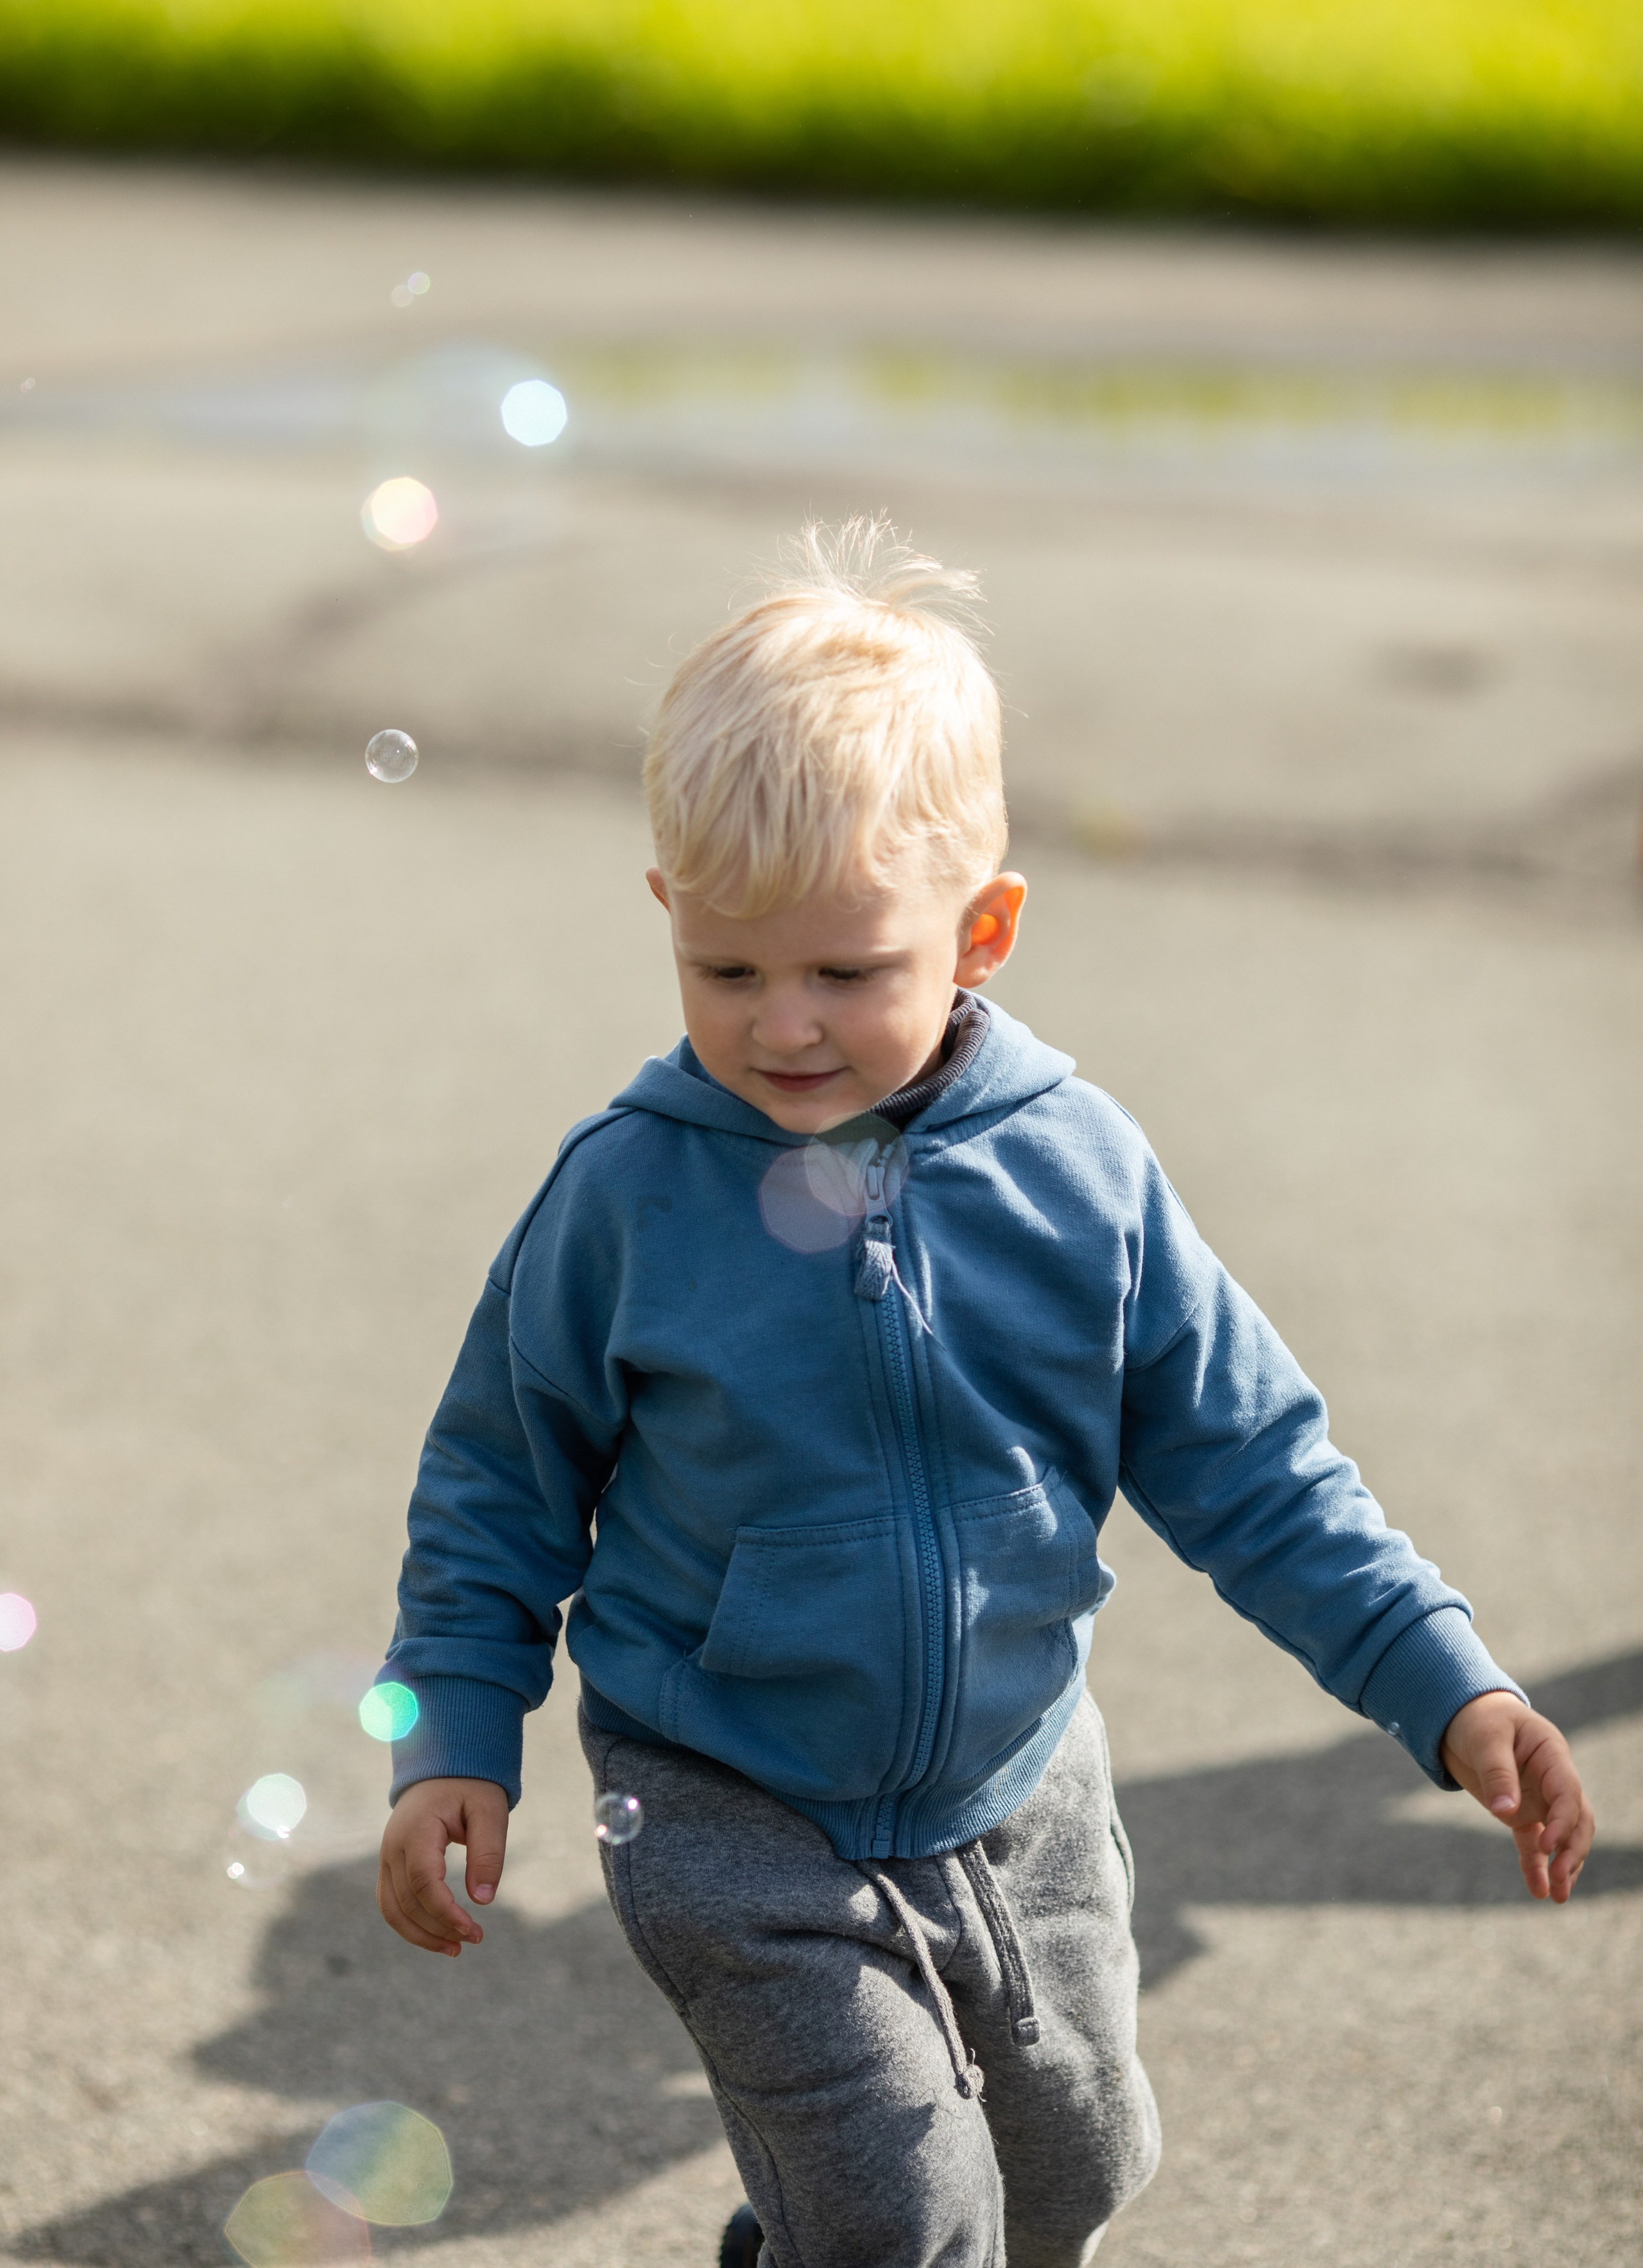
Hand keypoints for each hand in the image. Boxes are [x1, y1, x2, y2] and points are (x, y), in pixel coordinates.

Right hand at [377, 1776, 509, 1955]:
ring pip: (393, 1909)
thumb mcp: (489, 1811)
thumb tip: (483, 1900)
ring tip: (456, 1948)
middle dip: (439, 1928)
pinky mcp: (389, 1865)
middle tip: (475, 1939)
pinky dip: (411, 1925)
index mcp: (416, 1829)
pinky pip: (391, 1903)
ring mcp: (386, 1856)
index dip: (446, 1912)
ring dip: (421, 1934)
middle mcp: (393, 1846)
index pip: (423, 1882)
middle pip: (407, 1902)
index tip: (474, 1930)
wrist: (443, 1766)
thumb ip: (488, 1852)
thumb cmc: (470, 1787)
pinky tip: (438, 1935)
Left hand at [1440, 1691, 1593, 1902]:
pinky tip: (1539, 1893)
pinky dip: (1535, 1868)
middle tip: (1559, 1879)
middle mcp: (1552, 1781)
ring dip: (1562, 1865)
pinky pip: (1532, 1845)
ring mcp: (1539, 1799)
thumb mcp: (1485, 1738)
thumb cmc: (1478, 1719)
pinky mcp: (1521, 1814)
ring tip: (1557, 1896)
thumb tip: (1504, 1811)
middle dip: (1572, 1851)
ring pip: (1562, 1837)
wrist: (1461, 1716)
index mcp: (1551, 1755)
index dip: (1563, 1822)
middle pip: (1576, 1820)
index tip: (1547, 1846)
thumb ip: (1496, 1772)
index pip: (1568, 1793)